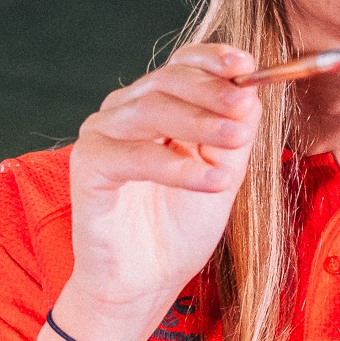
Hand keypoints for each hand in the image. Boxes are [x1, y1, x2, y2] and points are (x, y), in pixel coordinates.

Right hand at [65, 44, 260, 340]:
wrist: (147, 281)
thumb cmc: (181, 226)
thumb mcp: (223, 171)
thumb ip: (234, 133)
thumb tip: (252, 93)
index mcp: (159, 104)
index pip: (184, 64)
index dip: (214, 59)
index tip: (248, 65)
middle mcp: (125, 111)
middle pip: (168, 80)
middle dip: (213, 91)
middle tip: (245, 107)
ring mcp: (102, 135)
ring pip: (151, 111)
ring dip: (200, 123)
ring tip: (238, 141)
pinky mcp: (88, 166)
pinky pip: (132, 156)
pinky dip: (175, 166)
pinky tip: (211, 180)